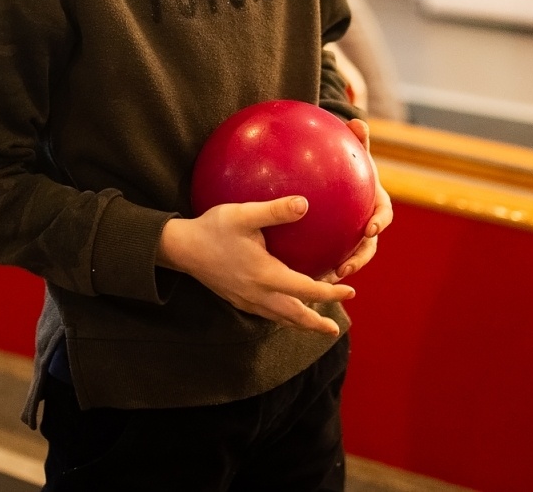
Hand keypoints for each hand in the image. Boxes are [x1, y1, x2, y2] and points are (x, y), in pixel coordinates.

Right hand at [159, 197, 353, 335]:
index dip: (331, 292)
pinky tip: (284, 309)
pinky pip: (265, 314)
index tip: (350, 291)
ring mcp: (246, 300)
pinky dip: (281, 316)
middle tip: (334, 328)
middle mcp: (258, 294)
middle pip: (294, 316)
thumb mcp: (244, 214)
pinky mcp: (236, 299)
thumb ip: (275, 211)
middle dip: (316, 323)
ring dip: (299, 323)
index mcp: (265, 275)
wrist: (181, 248)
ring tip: (315, 325)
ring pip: (279, 318)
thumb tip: (306, 203)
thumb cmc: (213, 228)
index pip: (306, 290)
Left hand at [324, 119, 392, 282]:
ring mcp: (354, 236)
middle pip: (369, 246)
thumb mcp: (354, 151)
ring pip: (352, 257)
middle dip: (360, 260)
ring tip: (325, 278)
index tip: (370, 229)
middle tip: (345, 268)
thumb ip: (356, 139)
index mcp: (376, 202)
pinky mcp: (340, 244)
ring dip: (342, 269)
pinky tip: (303, 273)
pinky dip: (323, 265)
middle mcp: (368, 223)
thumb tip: (358, 121)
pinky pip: (332, 255)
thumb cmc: (350, 163)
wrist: (341, 178)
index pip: (383, 214)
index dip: (380, 223)